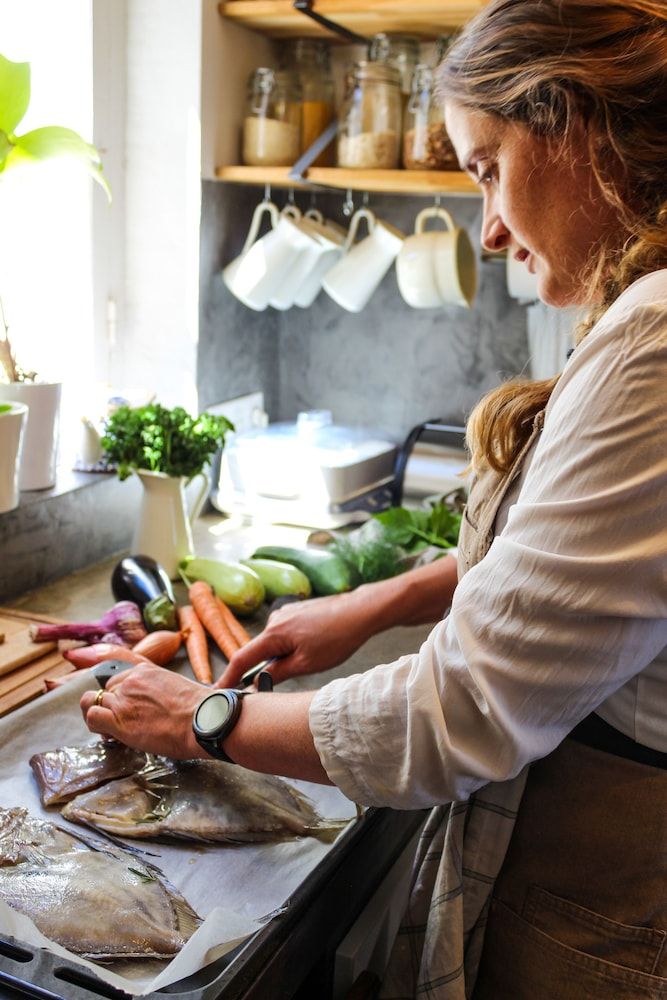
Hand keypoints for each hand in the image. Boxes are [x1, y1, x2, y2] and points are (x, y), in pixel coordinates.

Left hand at [80, 664, 209, 758]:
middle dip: (111, 708)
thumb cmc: (200, 708)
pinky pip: (92, 718)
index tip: (130, 709)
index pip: (117, 680)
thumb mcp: (180, 685)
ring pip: (92, 703)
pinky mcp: (120, 721)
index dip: (120, 697)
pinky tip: (111, 735)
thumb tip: (169, 698)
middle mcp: (130, 681)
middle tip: (126, 723)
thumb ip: (163, 688)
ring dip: (102, 718)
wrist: (204, 720)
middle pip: (105, 692)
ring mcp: (124, 700)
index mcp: (145, 670)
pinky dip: (96, 726)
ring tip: (116, 731)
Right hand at [216, 591, 374, 688]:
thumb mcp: (306, 664)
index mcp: (274, 633)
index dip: (229, 676)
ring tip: (308, 663)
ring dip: (281, 657)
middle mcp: (275, 620)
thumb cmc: (337, 637)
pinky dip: (290, 647)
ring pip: (274, 643)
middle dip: (260, 669)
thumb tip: (257, 682)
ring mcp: (287, 613)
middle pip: (258, 650)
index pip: (242, 658)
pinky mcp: (298, 612)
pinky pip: (285, 634)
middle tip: (268, 687)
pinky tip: (312, 650)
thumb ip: (278, 673)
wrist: (360, 611)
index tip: (218, 691)